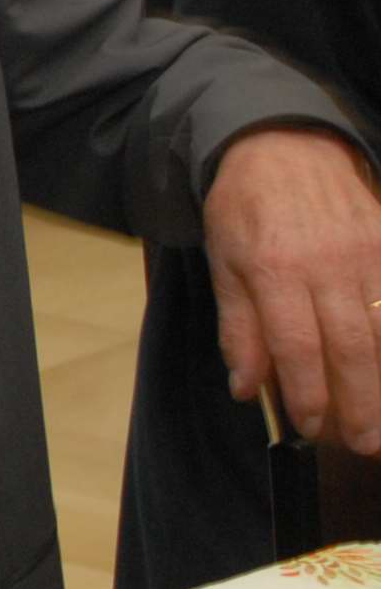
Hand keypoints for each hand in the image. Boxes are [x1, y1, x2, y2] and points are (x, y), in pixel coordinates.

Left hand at [205, 126, 380, 452]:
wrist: (284, 145)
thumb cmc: (244, 210)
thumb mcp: (223, 265)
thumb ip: (238, 328)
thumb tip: (246, 387)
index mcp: (276, 270)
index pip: (298, 346)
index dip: (308, 394)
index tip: (313, 429)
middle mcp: (328, 263)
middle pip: (353, 346)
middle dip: (361, 402)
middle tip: (364, 443)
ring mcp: (368, 251)